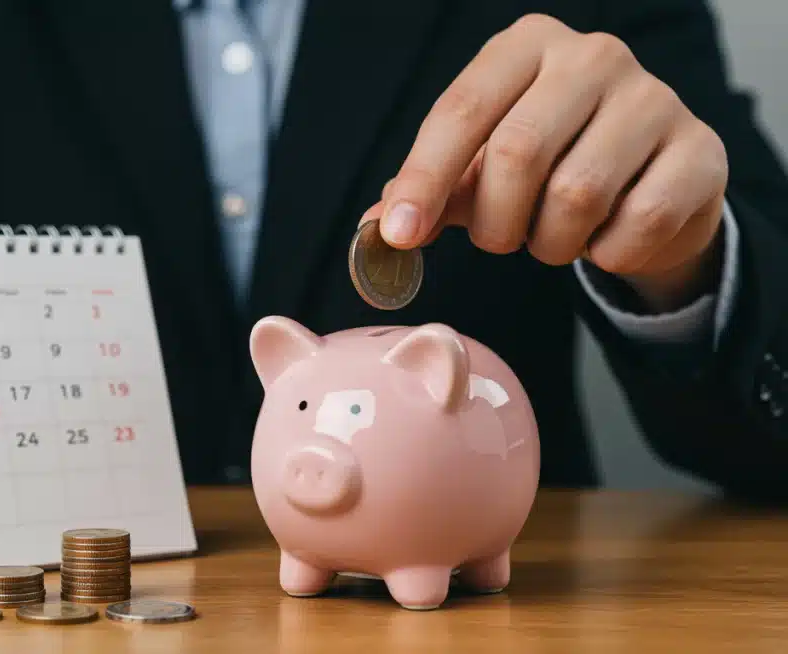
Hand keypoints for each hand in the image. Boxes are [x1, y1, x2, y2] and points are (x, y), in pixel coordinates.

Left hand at [362, 14, 727, 311]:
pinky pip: (637, 223)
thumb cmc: (549, 166)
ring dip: (549, 243)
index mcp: (525, 46)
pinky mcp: (701, 151)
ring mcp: (655, 98)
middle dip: (494, 221)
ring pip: (576, 195)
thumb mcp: (478, 170)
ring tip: (551, 238)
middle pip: (516, 154)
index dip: (424, 179)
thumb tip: (377, 227)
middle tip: (498, 239)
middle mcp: (592, 56)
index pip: (461, 111)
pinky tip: (604, 239)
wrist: (648, 183)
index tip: (400, 236)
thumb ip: (429, 191)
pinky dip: (607, 253)